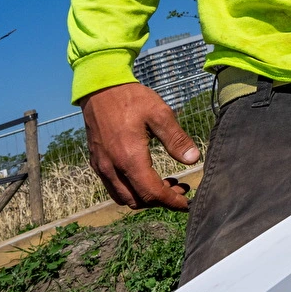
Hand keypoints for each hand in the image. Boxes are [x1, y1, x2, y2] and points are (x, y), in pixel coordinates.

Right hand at [80, 82, 199, 210]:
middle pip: (137, 201)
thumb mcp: (160, 113)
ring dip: (145, 197)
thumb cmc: (131, 98)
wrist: (100, 88)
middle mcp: (112, 168)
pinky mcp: (97, 162)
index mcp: (129, 158)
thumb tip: (193, 159)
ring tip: (166, 183)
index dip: (171, 202)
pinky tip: (146, 175)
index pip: (151, 193)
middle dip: (160, 200)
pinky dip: (131, 189)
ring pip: (123, 197)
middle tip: (180, 188)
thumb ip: (176, 139)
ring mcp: (101, 166)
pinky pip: (113, 187)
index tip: (187, 203)